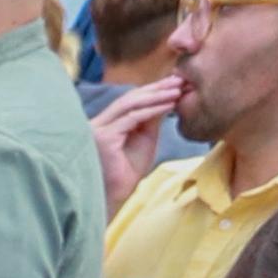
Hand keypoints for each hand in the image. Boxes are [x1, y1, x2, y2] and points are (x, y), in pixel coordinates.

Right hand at [90, 74, 185, 204]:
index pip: (130, 100)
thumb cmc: (128, 173)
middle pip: (129, 98)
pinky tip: (169, 105)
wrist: (116, 197)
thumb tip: (166, 97)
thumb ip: (151, 120)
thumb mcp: (145, 140)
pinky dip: (153, 110)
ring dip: (157, 96)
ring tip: (178, 90)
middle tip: (179, 80)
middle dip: (156, 88)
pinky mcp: (104, 137)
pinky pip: (132, 118)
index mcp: (105, 123)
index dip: (153, 90)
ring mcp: (98, 129)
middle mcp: (98, 123)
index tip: (175, 83)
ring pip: (130, 104)